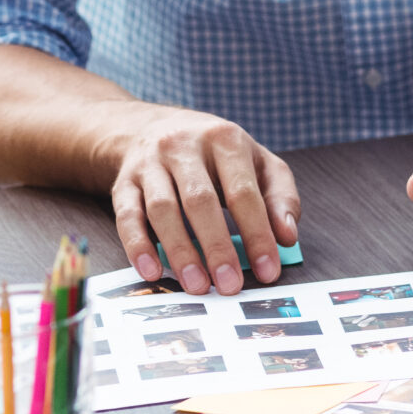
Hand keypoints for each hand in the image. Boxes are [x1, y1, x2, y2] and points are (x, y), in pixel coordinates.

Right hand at [103, 105, 297, 295]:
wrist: (152, 127)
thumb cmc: (215, 154)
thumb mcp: (257, 162)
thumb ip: (280, 196)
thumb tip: (288, 236)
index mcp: (224, 139)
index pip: (243, 191)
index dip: (257, 233)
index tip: (268, 270)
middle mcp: (183, 146)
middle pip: (200, 201)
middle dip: (217, 247)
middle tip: (230, 286)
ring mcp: (149, 163)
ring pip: (162, 209)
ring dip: (180, 251)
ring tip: (197, 286)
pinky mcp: (124, 182)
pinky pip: (127, 216)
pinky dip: (138, 246)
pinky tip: (152, 271)